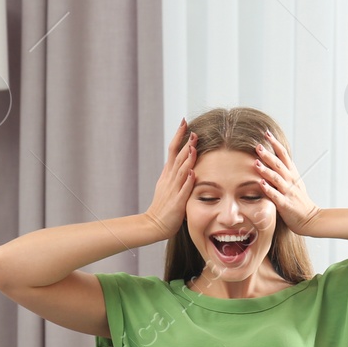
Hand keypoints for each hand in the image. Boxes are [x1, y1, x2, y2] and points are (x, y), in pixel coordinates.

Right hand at [143, 118, 196, 238]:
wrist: (153, 224)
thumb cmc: (164, 207)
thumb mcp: (168, 186)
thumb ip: (176, 173)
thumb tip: (184, 161)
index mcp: (168, 174)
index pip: (172, 150)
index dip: (178, 136)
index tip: (184, 122)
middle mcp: (169, 179)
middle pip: (177, 157)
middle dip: (185, 143)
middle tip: (193, 130)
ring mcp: (173, 190)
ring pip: (181, 171)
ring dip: (187, 159)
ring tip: (194, 146)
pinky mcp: (177, 202)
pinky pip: (183, 190)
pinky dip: (188, 181)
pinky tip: (193, 173)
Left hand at [254, 133, 322, 233]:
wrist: (309, 218)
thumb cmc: (299, 200)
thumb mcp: (294, 182)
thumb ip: (285, 171)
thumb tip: (273, 158)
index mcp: (292, 174)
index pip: (284, 155)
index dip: (275, 144)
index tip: (267, 133)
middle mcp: (291, 180)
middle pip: (279, 164)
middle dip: (268, 154)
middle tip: (258, 145)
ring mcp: (288, 192)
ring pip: (277, 178)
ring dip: (266, 170)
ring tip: (256, 162)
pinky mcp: (285, 204)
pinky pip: (276, 195)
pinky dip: (268, 189)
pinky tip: (261, 183)